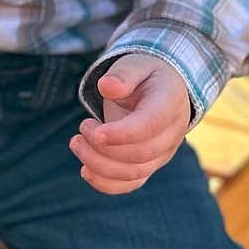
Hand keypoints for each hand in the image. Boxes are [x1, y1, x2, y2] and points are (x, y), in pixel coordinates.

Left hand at [69, 55, 191, 194]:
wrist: (159, 90)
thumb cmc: (144, 75)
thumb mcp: (135, 64)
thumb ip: (123, 74)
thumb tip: (107, 86)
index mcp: (169, 103)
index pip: (149, 125)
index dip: (121, 134)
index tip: (93, 132)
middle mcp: (172, 133)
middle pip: (140, 154)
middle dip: (104, 147)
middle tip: (81, 127)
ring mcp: (162, 153)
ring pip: (134, 173)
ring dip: (99, 164)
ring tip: (76, 142)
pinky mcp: (149, 165)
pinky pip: (131, 184)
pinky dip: (106, 184)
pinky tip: (85, 170)